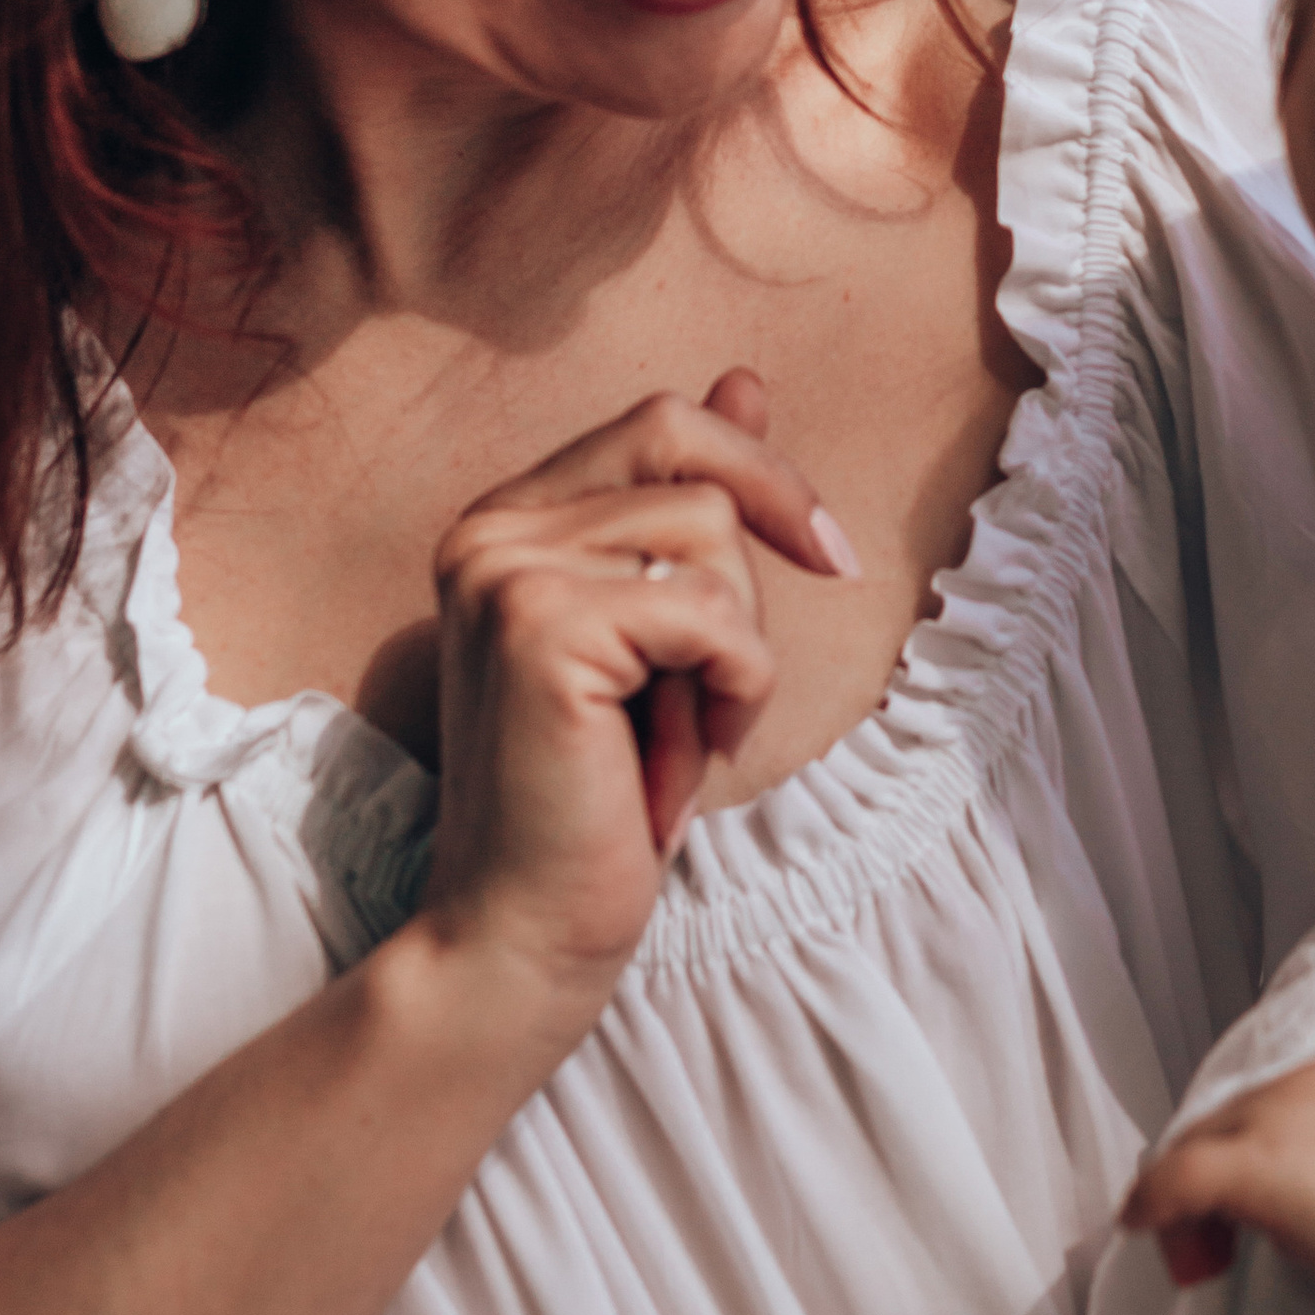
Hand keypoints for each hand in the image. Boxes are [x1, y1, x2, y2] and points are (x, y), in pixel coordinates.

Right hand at [414, 368, 857, 1040]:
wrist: (526, 935)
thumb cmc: (597, 798)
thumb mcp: (662, 637)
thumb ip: (685, 512)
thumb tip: (745, 378)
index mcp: (505, 521)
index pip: (661, 424)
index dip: (760, 471)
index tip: (826, 554)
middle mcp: (488, 529)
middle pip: (698, 477)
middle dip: (748, 586)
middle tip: (720, 696)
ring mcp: (505, 571)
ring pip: (713, 541)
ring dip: (732, 658)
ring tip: (674, 741)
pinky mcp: (541, 627)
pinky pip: (713, 614)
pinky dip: (733, 692)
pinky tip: (680, 762)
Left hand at [1124, 1056, 1314, 1314]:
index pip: (1270, 1113)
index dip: (1249, 1161)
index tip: (1249, 1210)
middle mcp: (1303, 1086)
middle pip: (1226, 1124)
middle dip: (1208, 1180)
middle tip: (1210, 1242)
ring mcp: (1273, 1120)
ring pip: (1198, 1147)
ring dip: (1186, 1199)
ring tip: (1196, 1252)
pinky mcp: (1249, 1164)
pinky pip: (1176, 1180)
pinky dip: (1153, 1203)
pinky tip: (1139, 1228)